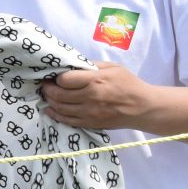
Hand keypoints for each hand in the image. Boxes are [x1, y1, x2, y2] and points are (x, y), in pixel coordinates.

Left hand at [41, 62, 157, 130]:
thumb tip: (72, 65)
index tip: (53, 75)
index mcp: (96, 80)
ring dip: (49, 101)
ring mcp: (89, 112)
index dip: (56, 78)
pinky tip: (49, 109)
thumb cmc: (128, 84)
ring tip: (47, 95)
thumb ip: (92, 66)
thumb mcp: (113, 67)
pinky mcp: (89, 123)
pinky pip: (66, 120)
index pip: (65, 80)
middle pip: (59, 94)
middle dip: (48, 89)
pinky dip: (54, 114)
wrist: (142, 107)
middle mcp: (90, 97)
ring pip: (60, 108)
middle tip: (45, 85)